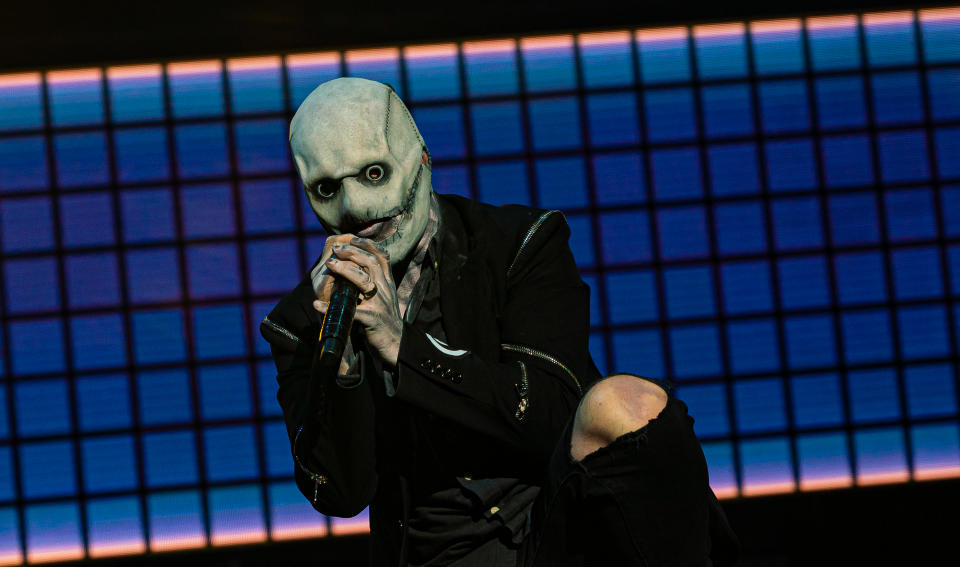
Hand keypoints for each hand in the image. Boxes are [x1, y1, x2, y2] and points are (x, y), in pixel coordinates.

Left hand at [311, 236, 401, 366]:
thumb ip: (376, 282)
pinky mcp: (371, 319)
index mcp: (387, 283)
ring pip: (363, 280)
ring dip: (345, 270)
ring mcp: (379, 304)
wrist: (396, 344)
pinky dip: (330, 308)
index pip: (382, 256)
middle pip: (371, 263)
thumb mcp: (385, 297)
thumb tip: (358, 267)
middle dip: (352, 252)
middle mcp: (385, 289)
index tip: (352, 239)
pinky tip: (317, 306)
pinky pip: (350, 310)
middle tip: (336, 249)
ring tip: (330, 265)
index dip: (367, 245)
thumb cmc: (385, 320)